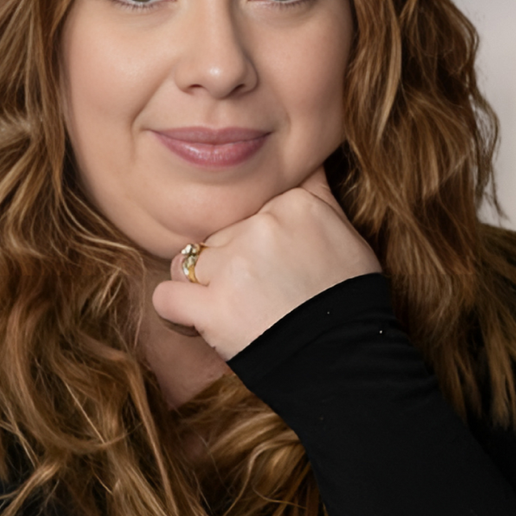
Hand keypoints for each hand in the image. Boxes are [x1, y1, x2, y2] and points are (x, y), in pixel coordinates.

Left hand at [149, 169, 379, 360]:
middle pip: (216, 236)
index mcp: (293, 203)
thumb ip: (318, 193)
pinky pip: (167, 296)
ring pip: (188, 263)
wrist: (348, 358)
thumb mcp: (346, 232)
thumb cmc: (348, 298)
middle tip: (261, 296)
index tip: (273, 269)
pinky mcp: (215, 306)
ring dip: (203, 287)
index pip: (246, 212)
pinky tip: (197, 321)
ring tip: (237, 311)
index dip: (251, 243)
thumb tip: (310, 158)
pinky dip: (176, 311)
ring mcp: (236, 266)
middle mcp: (262, 226)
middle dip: (229, 265)